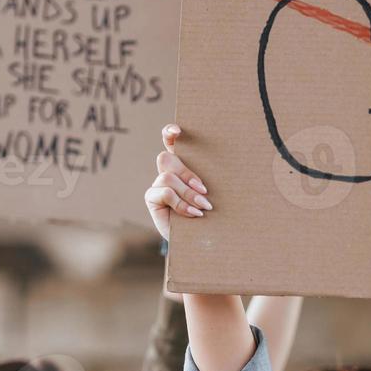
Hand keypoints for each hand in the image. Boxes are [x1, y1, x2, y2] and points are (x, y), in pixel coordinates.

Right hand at [145, 124, 211, 241]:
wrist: (198, 239)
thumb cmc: (209, 214)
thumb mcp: (210, 195)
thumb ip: (207, 181)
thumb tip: (218, 173)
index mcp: (182, 165)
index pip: (170, 142)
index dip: (169, 133)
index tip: (178, 131)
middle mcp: (167, 172)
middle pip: (167, 158)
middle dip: (187, 173)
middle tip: (205, 190)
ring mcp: (157, 185)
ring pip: (167, 177)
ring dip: (188, 193)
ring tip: (204, 206)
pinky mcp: (152, 198)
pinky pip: (165, 193)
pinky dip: (181, 204)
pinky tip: (194, 213)